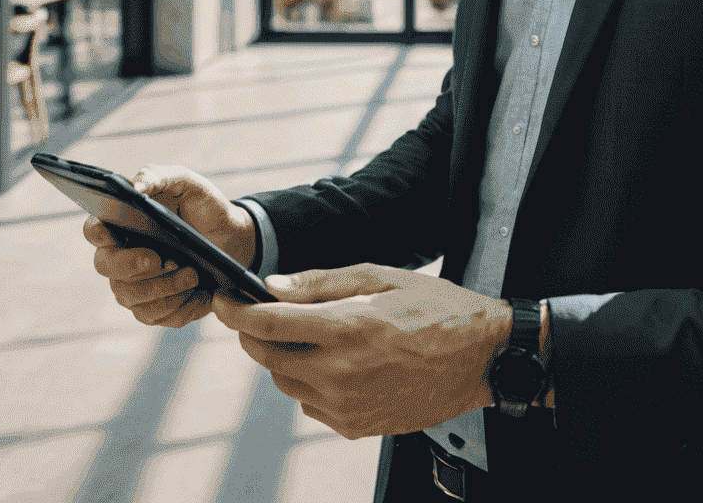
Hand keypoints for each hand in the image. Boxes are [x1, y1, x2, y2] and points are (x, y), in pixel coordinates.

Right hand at [83, 164, 256, 329]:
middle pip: (107, 267)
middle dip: (134, 264)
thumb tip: (135, 186)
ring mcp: (134, 286)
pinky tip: (198, 291)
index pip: (94, 230)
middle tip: (163, 258)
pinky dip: (178, 305)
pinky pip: (154, 315)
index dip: (97, 233)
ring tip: (193, 273)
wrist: (234, 238)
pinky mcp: (153, 309)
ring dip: (164, 287)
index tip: (114, 233)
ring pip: (131, 296)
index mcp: (123, 224)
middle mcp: (121, 257)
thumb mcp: (188, 183)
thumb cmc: (204, 207)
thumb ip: (159, 176)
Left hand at [212, 264, 512, 439]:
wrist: (480, 358)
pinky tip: (333, 361)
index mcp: (347, 327)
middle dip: (253, 333)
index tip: (222, 298)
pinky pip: (311, 404)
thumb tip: (272, 287)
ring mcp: (347, 406)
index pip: (268, 323)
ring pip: (286, 383)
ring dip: (282, 357)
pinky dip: (308, 381)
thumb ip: (322, 282)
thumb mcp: (382, 276)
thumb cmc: (436, 307)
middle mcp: (341, 372)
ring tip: (306, 333)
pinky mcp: (356, 427)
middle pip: (268, 357)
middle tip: (254, 312)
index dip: (236, 310)